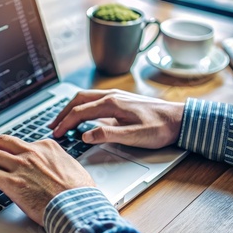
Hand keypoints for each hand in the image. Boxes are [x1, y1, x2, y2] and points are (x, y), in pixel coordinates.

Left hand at [0, 135, 95, 225]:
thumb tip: (54, 165)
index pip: (22, 143)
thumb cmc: (78, 192)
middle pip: (2, 141)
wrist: (76, 206)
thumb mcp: (72, 166)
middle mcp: (32, 153)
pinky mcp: (12, 182)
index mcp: (47, 147)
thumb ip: (58, 162)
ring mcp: (21, 166)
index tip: (6, 153)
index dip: (10, 148)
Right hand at [49, 89, 184, 148]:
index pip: (79, 112)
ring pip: (85, 97)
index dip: (65, 123)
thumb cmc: (160, 127)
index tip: (56, 134)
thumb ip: (108, 135)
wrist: (179, 118)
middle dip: (62, 113)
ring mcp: (115, 96)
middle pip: (78, 100)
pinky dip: (81, 106)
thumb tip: (85, 135)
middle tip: (53, 126)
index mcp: (111, 103)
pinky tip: (82, 115)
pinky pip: (94, 99)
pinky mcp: (120, 100)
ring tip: (62, 120)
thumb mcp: (135, 136)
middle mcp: (111, 95)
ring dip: (71, 108)